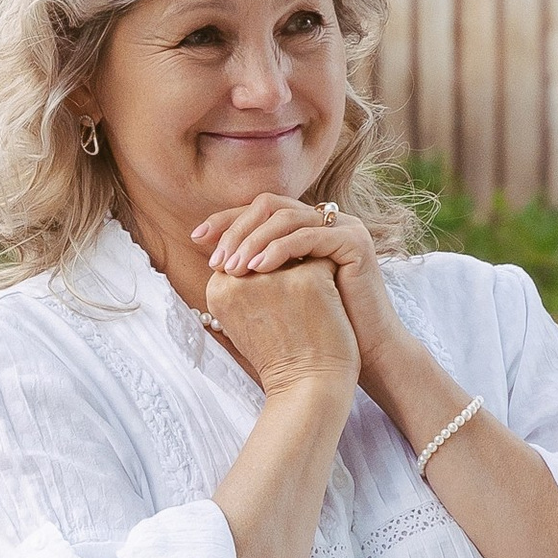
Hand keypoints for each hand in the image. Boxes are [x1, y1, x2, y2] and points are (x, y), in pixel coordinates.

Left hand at [192, 196, 409, 383]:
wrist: (361, 352)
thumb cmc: (317, 330)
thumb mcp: (278, 293)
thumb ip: (255, 271)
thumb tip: (215, 262)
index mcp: (306, 227)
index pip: (259, 210)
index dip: (226, 220)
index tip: (196, 238)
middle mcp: (325, 221)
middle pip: (270, 205)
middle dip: (236, 227)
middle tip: (215, 257)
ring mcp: (344, 227)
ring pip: (287, 217)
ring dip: (253, 240)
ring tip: (233, 267)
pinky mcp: (356, 242)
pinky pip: (310, 235)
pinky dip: (280, 249)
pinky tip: (258, 268)